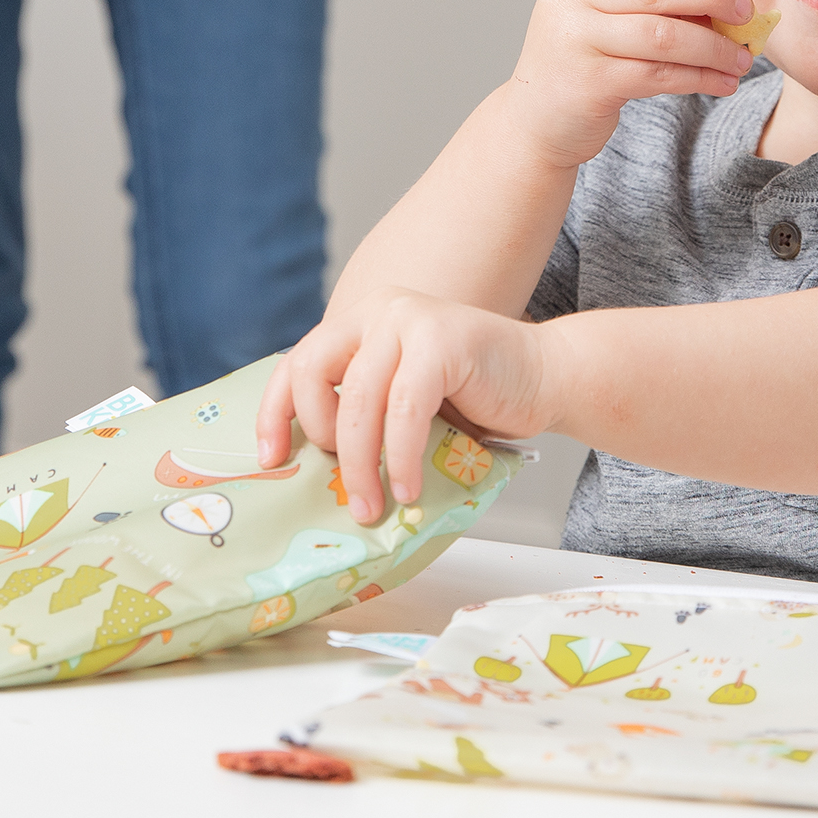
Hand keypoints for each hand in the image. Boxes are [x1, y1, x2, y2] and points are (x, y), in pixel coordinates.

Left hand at [257, 287, 552, 523]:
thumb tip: (312, 474)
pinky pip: (404, 409)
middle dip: (319, 441)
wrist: (545, 377)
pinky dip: (401, 456)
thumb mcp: (402, 402)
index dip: (274, 412)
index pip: (296, 362)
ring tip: (372, 506)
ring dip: (361, 464)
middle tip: (341, 490)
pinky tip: (410, 488)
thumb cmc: (473, 400)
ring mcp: (408, 318)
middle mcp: (378, 310)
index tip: (272, 459)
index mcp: (360, 323)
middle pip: (313, 375)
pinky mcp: (441, 339)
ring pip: (358, 400)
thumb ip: (363, 413)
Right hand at [502, 0, 758, 168]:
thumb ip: (650, 1)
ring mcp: (577, 40)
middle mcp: (571, 0)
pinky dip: (698, 78)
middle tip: (747, 11)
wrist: (535, 122)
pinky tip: (721, 83)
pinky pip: (659, 75)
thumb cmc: (580, 65)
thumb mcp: (604, 19)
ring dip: (712, 47)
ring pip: (664, 36)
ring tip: (741, 58)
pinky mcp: (590, 83)